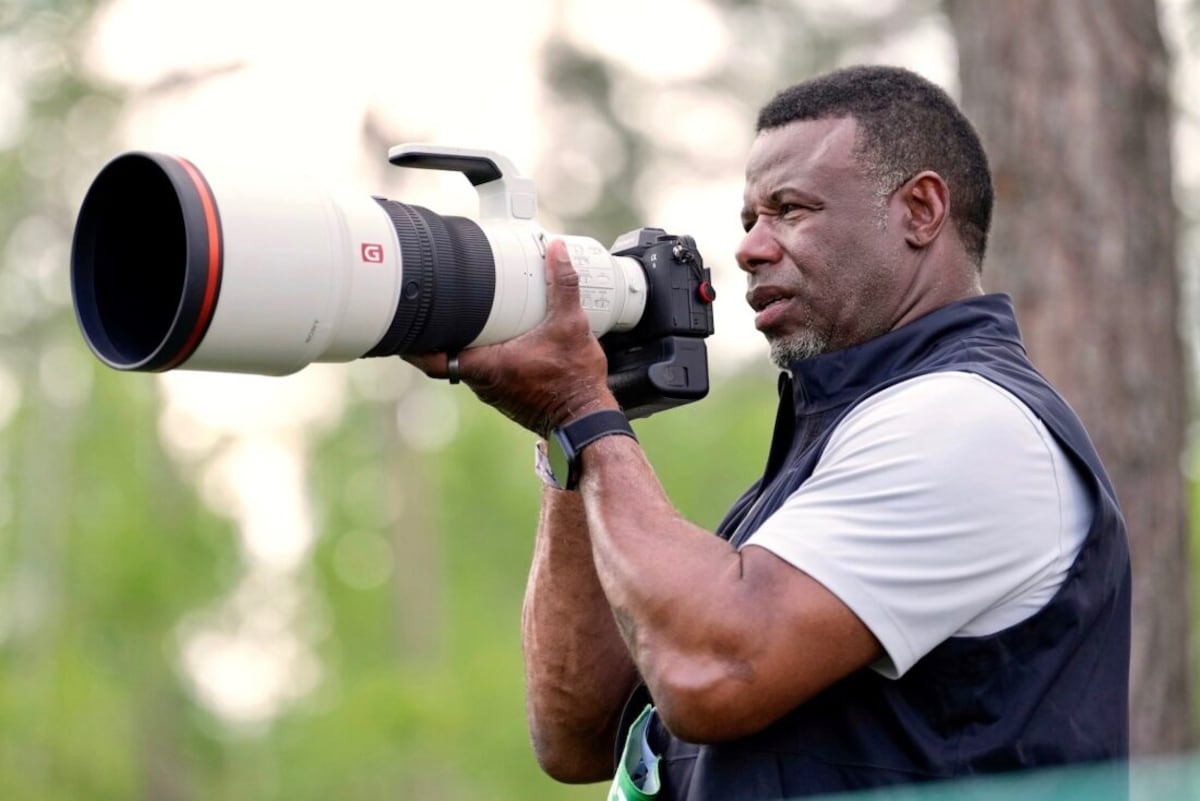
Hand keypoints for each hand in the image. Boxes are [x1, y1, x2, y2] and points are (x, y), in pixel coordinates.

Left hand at [405, 239, 617, 436]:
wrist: (587, 419)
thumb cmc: (574, 381)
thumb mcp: (572, 325)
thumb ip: (563, 285)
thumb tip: (556, 251)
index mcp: (487, 366)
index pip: (431, 359)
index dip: (412, 344)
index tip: (403, 325)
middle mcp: (484, 383)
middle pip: (445, 359)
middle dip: (439, 336)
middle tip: (435, 308)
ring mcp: (494, 393)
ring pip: (466, 367)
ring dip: (463, 347)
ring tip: (464, 318)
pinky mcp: (508, 398)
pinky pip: (486, 374)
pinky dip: (483, 357)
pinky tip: (497, 340)